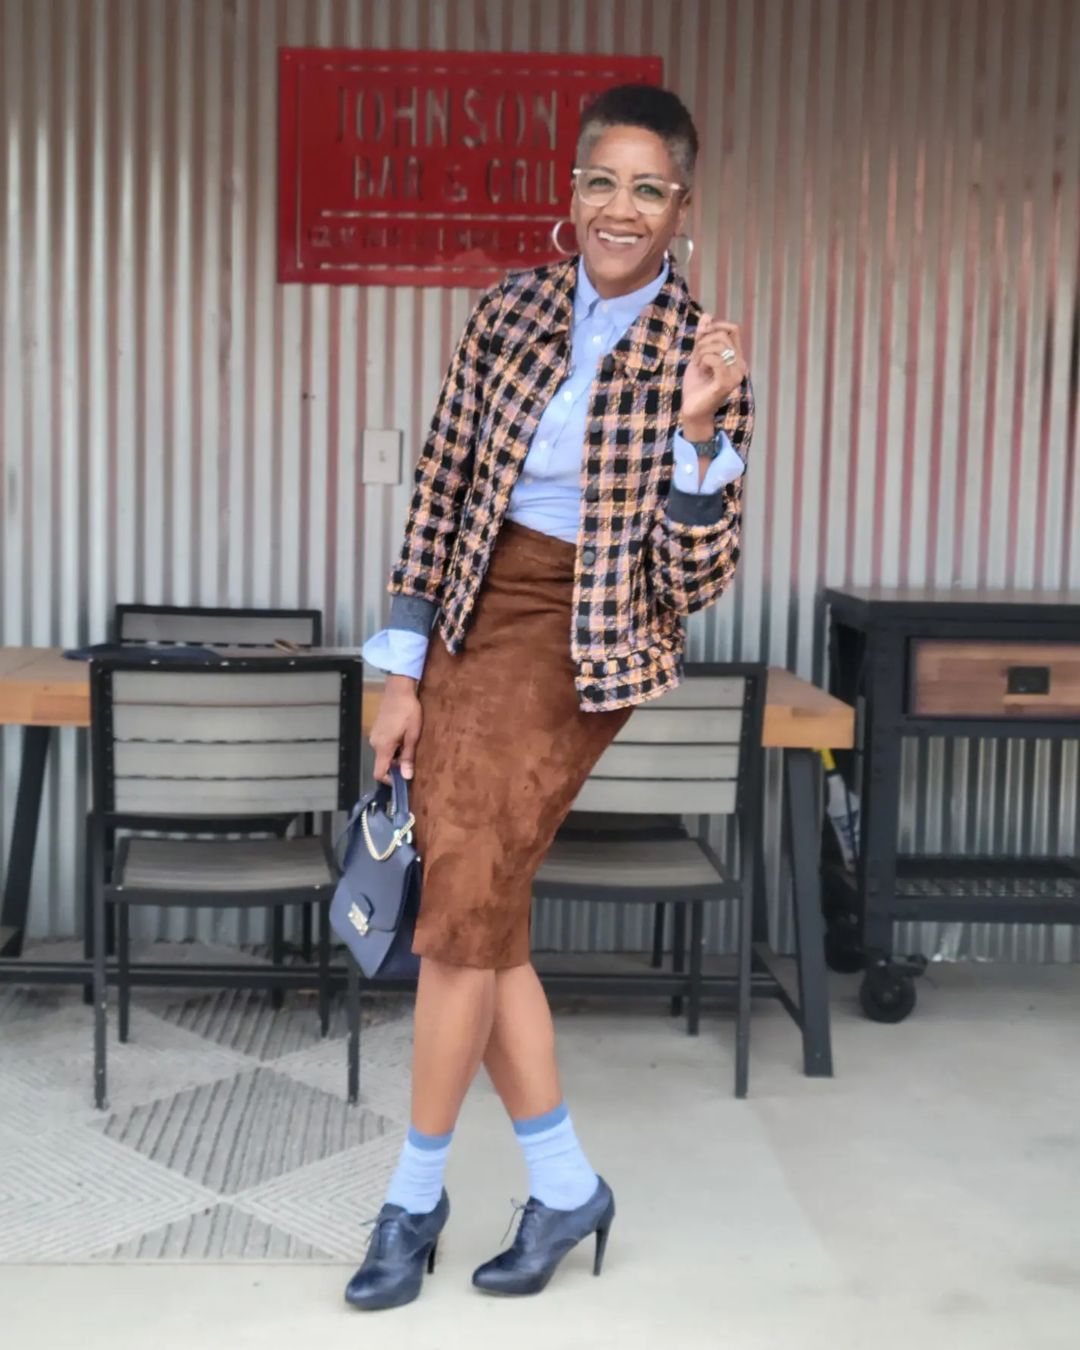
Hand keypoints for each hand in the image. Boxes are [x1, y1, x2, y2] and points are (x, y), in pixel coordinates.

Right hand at [370, 674, 422, 784]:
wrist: (399, 690)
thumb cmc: (408, 711)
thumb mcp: (413, 735)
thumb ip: (408, 757)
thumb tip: (407, 777)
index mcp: (383, 746)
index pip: (379, 773)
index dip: (390, 781)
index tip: (404, 779)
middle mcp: (375, 743)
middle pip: (383, 764)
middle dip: (397, 766)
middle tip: (413, 759)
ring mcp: (375, 736)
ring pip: (384, 754)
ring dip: (396, 755)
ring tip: (410, 745)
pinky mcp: (377, 730)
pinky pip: (383, 745)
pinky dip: (393, 747)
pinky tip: (404, 737)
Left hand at [680, 316, 748, 432]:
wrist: (692, 410)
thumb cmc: (696, 386)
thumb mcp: (698, 356)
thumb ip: (703, 338)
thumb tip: (707, 316)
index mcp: (736, 358)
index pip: (733, 329)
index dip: (715, 326)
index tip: (700, 338)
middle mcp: (740, 365)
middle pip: (723, 335)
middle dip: (704, 341)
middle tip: (695, 356)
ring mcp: (735, 375)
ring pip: (720, 346)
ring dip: (702, 351)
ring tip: (697, 363)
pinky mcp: (726, 383)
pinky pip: (716, 359)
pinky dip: (704, 359)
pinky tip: (700, 368)